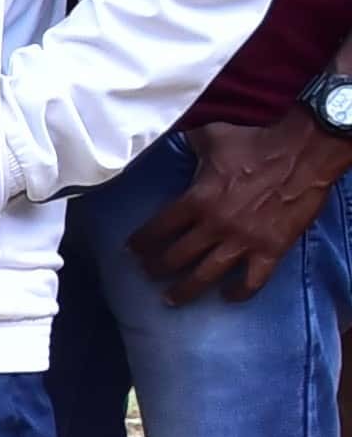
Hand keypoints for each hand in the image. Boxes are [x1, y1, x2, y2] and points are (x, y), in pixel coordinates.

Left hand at [137, 114, 350, 300]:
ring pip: (206, 275)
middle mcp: (215, 226)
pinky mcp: (271, 249)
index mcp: (196, 200)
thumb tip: (167, 137)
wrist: (304, 152)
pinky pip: (252, 280)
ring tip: (171, 299)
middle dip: (157, 269)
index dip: (141, 242)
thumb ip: (188, 143)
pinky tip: (228, 296)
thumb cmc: (257, 142)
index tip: (131, 251)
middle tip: (149, 274)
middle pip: (176, 257)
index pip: (157, 229)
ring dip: (185, 290)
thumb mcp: (213, 137)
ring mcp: (243, 241)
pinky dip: (239, 292)